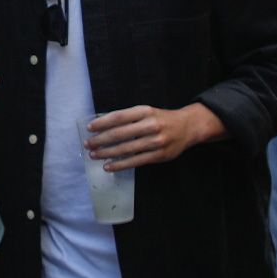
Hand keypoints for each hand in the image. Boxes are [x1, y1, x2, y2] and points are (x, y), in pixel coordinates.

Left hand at [84, 103, 223, 170]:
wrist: (188, 127)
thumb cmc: (162, 119)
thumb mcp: (147, 112)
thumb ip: (129, 118)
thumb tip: (102, 126)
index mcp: (145, 111)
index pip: (119, 117)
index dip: (102, 123)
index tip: (89, 128)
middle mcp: (150, 125)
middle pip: (120, 134)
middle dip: (100, 140)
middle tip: (88, 144)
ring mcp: (155, 141)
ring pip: (126, 149)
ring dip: (107, 153)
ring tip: (94, 155)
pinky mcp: (159, 155)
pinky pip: (135, 161)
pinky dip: (119, 165)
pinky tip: (108, 166)